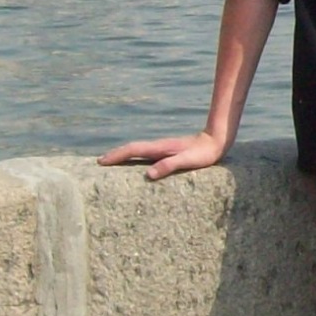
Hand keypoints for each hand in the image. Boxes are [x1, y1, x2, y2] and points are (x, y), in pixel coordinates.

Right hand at [98, 131, 226, 180]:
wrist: (216, 141)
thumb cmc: (203, 154)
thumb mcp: (187, 161)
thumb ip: (169, 166)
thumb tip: (148, 174)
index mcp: (160, 148)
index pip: (133, 150)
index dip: (117, 155)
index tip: (101, 161)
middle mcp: (158, 146)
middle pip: (132, 149)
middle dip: (115, 154)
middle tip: (99, 162)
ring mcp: (162, 148)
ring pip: (138, 150)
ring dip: (123, 155)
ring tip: (111, 162)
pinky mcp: (168, 152)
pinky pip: (146, 154)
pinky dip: (135, 157)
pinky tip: (136, 163)